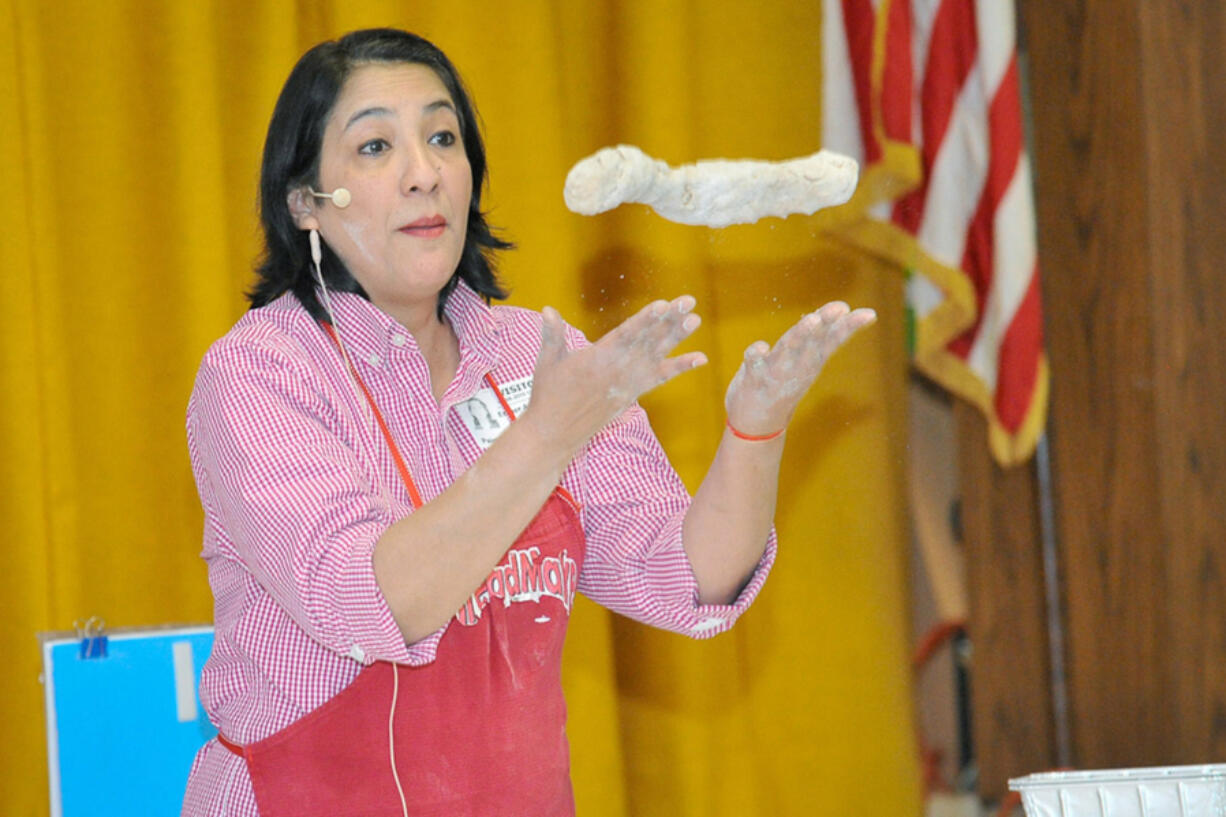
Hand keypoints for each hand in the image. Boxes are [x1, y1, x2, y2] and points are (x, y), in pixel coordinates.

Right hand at [524, 296, 707, 451]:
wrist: (556, 433)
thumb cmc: (548, 395)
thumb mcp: (547, 362)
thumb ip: (552, 334)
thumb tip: (546, 308)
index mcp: (597, 357)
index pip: (626, 334)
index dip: (646, 319)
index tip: (663, 305)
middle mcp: (618, 369)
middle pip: (648, 340)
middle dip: (669, 320)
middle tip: (689, 301)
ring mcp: (628, 382)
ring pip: (657, 354)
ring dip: (677, 337)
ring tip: (695, 319)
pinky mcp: (633, 393)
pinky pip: (661, 378)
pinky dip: (680, 367)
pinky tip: (700, 358)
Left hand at [724, 301, 876, 436]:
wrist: (758, 426)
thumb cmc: (785, 383)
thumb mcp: (808, 359)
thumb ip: (821, 335)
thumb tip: (845, 308)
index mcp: (812, 360)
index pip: (833, 340)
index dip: (850, 326)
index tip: (869, 314)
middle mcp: (797, 365)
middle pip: (813, 341)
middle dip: (826, 324)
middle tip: (841, 308)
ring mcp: (775, 372)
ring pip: (789, 349)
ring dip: (800, 334)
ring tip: (812, 319)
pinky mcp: (753, 377)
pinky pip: (754, 364)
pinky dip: (756, 354)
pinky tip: (759, 346)